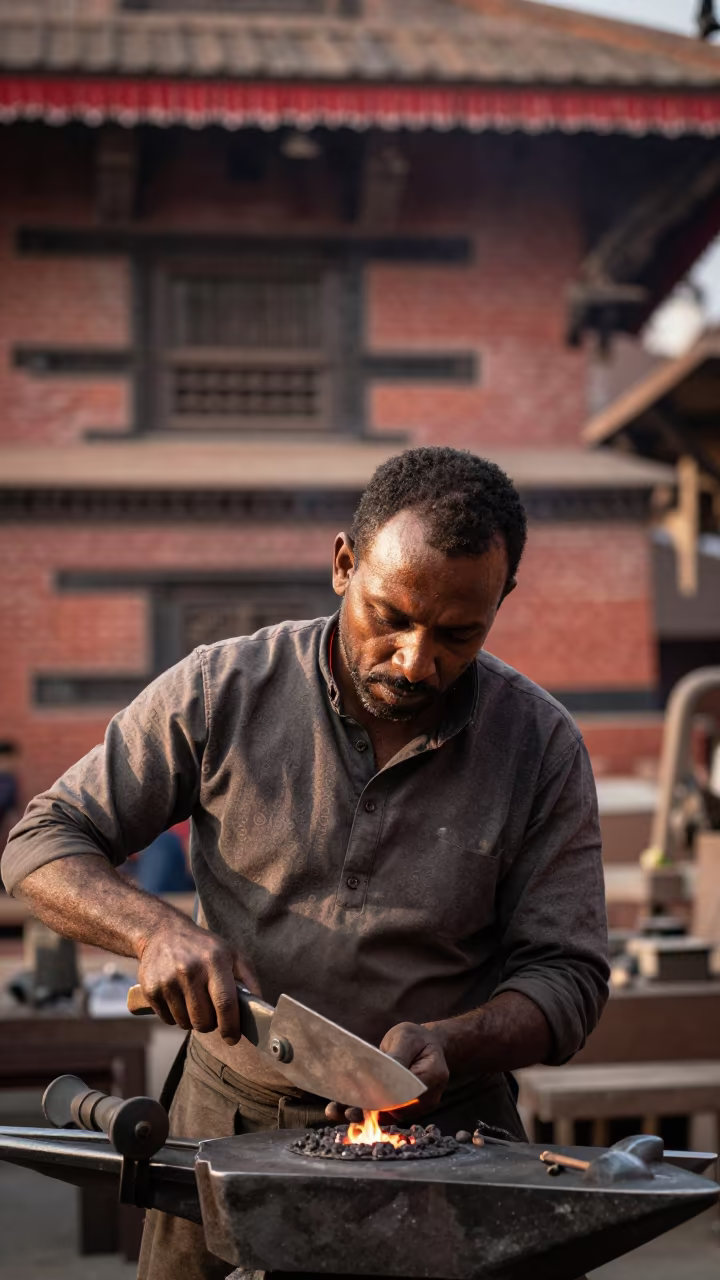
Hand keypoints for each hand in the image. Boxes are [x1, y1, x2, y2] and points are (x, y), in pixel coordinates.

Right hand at [136, 917, 256, 1044]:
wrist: (163, 933)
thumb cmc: (203, 948)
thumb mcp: (232, 954)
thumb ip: (249, 979)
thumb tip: (258, 1008)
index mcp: (215, 961)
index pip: (225, 1003)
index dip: (231, 1026)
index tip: (233, 1038)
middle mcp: (190, 970)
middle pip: (204, 1019)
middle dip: (211, 1024)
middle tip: (212, 1014)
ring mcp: (168, 981)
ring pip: (186, 1023)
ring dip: (193, 1021)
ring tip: (194, 1002)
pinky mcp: (151, 990)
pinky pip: (169, 1020)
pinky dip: (176, 1017)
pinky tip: (179, 999)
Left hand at [325, 1021, 448, 1124]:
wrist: (424, 1045)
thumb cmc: (416, 1038)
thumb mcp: (407, 1037)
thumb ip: (398, 1055)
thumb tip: (383, 1071)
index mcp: (434, 1075)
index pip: (408, 1091)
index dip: (385, 1097)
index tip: (364, 1099)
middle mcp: (427, 1098)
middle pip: (397, 1109)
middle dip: (368, 1111)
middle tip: (346, 1111)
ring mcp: (415, 1107)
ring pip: (387, 1116)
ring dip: (361, 1115)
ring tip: (336, 1111)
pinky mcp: (402, 1110)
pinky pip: (383, 1115)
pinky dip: (363, 1113)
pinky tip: (342, 1110)